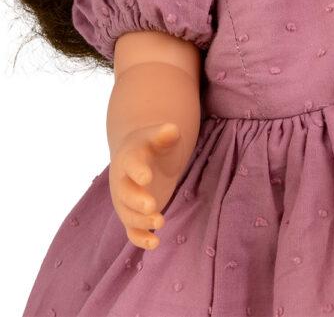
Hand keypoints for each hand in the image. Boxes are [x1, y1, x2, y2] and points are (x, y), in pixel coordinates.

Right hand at [108, 122, 184, 250]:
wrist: (138, 155)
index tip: (147, 177)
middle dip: (136, 201)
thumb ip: (165, 134)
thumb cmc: (152, 145)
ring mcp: (125, 200)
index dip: (137, 171)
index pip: (130, 165)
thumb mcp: (158, 137)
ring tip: (160, 222)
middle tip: (152, 206)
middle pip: (125, 194)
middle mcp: (122, 181)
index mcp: (128, 159)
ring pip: (128, 215)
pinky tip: (155, 243)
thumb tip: (172, 128)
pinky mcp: (132, 214)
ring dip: (141, 222)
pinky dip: (140, 238)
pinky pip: (132, 230)